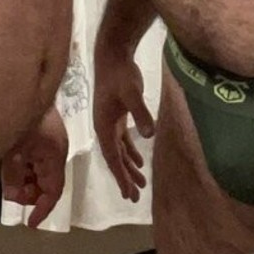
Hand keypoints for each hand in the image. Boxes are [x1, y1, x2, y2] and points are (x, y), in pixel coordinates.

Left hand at [0, 105, 68, 228]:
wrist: (24, 84)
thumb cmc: (22, 118)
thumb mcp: (14, 151)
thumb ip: (13, 176)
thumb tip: (12, 197)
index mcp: (54, 156)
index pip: (53, 191)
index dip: (43, 209)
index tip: (30, 223)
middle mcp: (54, 153)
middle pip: (46, 183)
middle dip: (30, 194)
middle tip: (12, 195)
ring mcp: (47, 144)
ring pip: (37, 172)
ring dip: (24, 181)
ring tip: (8, 179)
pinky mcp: (38, 137)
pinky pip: (32, 160)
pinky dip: (22, 168)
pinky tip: (9, 167)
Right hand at [93, 42, 153, 202]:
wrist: (112, 56)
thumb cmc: (120, 75)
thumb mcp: (132, 94)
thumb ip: (141, 114)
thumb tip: (150, 134)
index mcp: (103, 127)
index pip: (112, 158)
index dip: (120, 177)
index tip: (128, 194)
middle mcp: (104, 128)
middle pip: (114, 159)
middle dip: (124, 178)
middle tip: (134, 197)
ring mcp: (109, 122)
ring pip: (119, 151)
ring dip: (128, 167)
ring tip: (140, 184)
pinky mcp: (117, 115)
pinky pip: (122, 140)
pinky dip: (130, 152)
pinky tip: (139, 161)